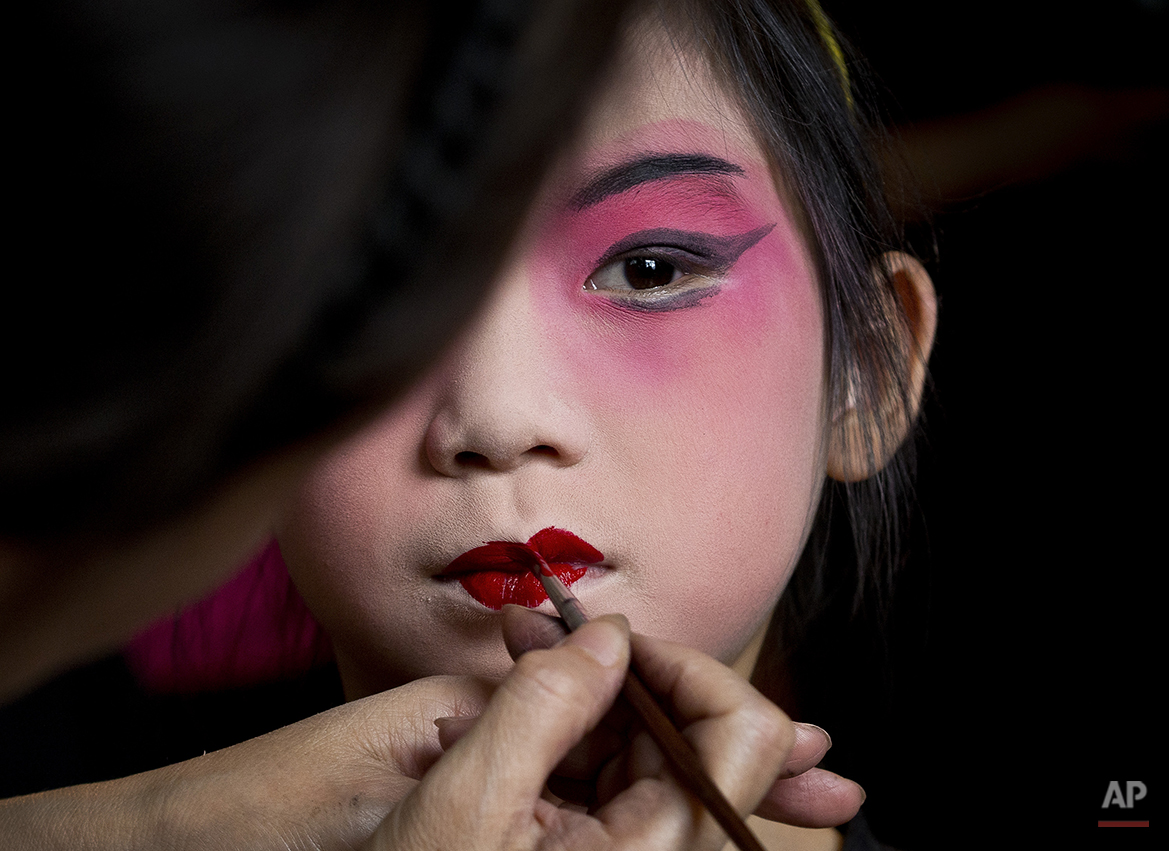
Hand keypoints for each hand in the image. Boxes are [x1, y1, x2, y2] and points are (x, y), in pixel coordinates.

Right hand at [371, 610, 803, 849]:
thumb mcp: (469, 801)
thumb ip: (545, 704)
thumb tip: (611, 636)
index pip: (746, 735)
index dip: (689, 669)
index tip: (618, 643)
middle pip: (708, 731)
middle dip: (632, 667)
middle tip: (557, 632)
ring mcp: (639, 849)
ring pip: (657, 739)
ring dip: (598, 685)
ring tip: (524, 644)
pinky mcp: (607, 844)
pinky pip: (617, 762)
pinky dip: (576, 716)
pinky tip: (530, 681)